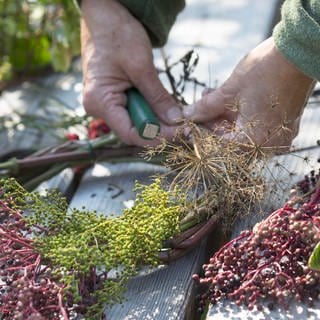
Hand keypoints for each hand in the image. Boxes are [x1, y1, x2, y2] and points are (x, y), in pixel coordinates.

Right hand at [81, 0, 181, 145]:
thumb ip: (158, 97)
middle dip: (159, 128)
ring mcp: (105, 103)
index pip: (130, 133)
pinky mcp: (113, 97)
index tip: (179, 132)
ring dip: (156, 119)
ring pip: (135, 121)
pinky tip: (164, 107)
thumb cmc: (117, 34)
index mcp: (99, 101)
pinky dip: (150, 109)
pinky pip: (133, 110)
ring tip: (177, 115)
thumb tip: (176, 120)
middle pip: (133, 129)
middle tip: (183, 124)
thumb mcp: (141, 67)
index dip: (156, 137)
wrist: (104, 14)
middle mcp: (98, 107)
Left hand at [183, 38, 314, 151]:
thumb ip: (206, 108)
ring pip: (241, 132)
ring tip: (208, 97)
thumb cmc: (266, 71)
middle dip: (211, 123)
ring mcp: (277, 135)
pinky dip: (238, 115)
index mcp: (256, 141)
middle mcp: (269, 144)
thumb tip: (188, 115)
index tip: (189, 125)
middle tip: (197, 109)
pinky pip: (254, 126)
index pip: (219, 147)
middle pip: (230, 141)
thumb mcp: (229, 91)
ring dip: (222, 117)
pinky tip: (224, 99)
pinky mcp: (281, 125)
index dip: (201, 135)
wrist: (299, 51)